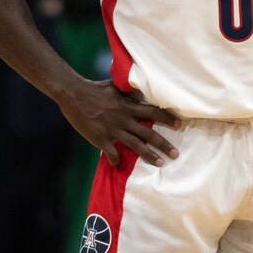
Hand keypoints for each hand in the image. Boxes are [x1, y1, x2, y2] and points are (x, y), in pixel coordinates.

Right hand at [59, 79, 179, 166]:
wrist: (73, 94)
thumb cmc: (94, 88)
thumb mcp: (115, 86)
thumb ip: (129, 91)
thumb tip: (141, 92)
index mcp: (128, 106)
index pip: (153, 112)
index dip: (167, 118)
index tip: (178, 124)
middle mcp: (124, 118)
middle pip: (148, 133)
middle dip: (163, 143)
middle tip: (175, 153)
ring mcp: (112, 129)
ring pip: (135, 145)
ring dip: (149, 155)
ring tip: (160, 163)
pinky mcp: (100, 138)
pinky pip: (112, 153)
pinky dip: (116, 160)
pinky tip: (119, 165)